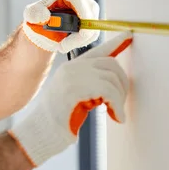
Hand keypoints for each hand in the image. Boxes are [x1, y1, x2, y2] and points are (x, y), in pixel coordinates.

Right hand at [8, 31, 132, 166]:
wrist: (39, 134)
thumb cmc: (60, 120)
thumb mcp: (78, 96)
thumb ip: (93, 84)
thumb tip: (116, 80)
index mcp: (72, 67)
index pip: (98, 49)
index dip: (116, 43)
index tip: (129, 35)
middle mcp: (72, 67)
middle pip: (111, 64)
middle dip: (123, 84)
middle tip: (120, 103)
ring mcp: (72, 76)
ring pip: (111, 79)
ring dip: (119, 99)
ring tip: (116, 113)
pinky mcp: (74, 89)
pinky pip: (108, 91)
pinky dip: (118, 105)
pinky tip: (118, 118)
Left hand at [22, 0, 99, 52]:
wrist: (43, 28)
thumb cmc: (37, 18)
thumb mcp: (31, 14)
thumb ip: (34, 14)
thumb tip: (46, 17)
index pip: (79, 0)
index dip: (83, 15)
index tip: (82, 33)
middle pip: (91, 14)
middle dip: (81, 34)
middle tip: (64, 45)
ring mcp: (87, 10)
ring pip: (94, 26)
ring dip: (80, 40)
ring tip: (63, 45)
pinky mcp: (90, 21)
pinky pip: (93, 33)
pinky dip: (82, 42)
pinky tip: (69, 43)